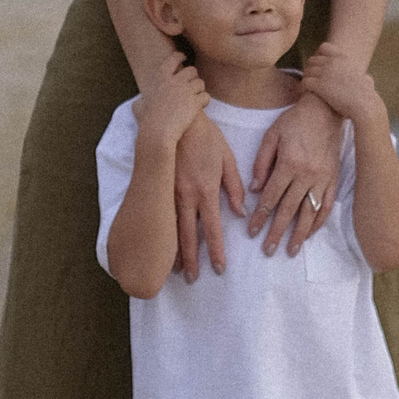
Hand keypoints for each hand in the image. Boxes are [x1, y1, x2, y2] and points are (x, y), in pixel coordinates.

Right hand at [138, 52, 209, 154]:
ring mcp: (185, 91)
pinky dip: (204, 101)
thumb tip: (139, 102)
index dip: (179, 56)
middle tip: (192, 87)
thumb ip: (141, 101)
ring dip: (200, 90)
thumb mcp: (139, 107)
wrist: (157, 133)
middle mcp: (174, 81)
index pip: (172, 60)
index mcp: (161, 79)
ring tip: (196, 99)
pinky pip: (206, 96)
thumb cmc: (147, 122)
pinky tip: (200, 107)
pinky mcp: (194, 102)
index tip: (184, 57)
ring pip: (200, 83)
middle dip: (194, 78)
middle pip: (192, 70)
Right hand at [172, 113, 245, 282]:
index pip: (212, 228)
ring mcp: (168, 192)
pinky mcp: (158, 187)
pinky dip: (162, 233)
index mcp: (206, 189)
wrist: (176, 119)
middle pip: (188, 236)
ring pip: (171, 229)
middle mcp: (186, 195)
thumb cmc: (205, 136)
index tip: (219, 269)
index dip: (216, 251)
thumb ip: (235, 186)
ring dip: (173, 251)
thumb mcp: (227, 158)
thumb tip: (240, 212)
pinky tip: (161, 244)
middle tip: (192, 279)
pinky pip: (161, 216)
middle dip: (191, 260)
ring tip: (174, 270)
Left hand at [249, 87, 341, 257]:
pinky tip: (310, 233)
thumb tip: (255, 189)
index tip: (252, 232)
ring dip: (299, 234)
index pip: (271, 197)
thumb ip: (262, 162)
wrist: (327, 110)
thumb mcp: (272, 135)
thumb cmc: (296, 121)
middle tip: (267, 250)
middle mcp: (307, 175)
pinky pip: (326, 206)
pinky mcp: (333, 179)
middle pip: (289, 210)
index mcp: (289, 164)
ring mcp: (323, 179)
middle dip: (277, 232)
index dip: (260, 216)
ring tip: (291, 250)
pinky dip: (318, 222)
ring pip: (309, 213)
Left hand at [299, 43, 382, 129]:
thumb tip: (366, 79)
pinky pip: (304, 82)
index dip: (318, 56)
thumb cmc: (367, 97)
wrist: (364, 104)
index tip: (318, 66)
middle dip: (310, 69)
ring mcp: (325, 72)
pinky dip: (302, 88)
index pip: (324, 47)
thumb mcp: (367, 81)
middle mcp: (333, 62)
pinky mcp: (319, 85)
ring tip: (306, 88)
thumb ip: (364, 77)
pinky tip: (304, 94)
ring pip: (306, 71)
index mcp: (343, 58)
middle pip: (312, 60)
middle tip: (310, 80)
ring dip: (305, 79)